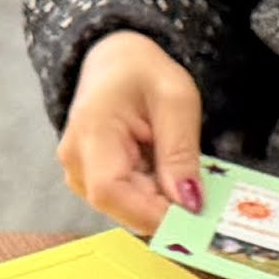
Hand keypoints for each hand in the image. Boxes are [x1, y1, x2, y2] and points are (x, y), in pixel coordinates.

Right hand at [58, 31, 204, 236]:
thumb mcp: (176, 100)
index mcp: (91, 131)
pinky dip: (153, 197)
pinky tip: (165, 174)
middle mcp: (76, 160)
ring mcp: (80, 174)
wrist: (114, 60)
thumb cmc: (141, 71)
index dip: (151, 213)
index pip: (110, 191)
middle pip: (121, 207)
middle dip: (165, 211)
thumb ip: (181, 152)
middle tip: (202, 201)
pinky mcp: (91, 181)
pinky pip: (126, 203)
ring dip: (160, 203)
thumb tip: (189, 203)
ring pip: (127, 210)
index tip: (192, 218)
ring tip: (180, 173)